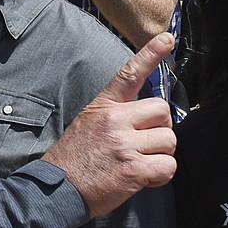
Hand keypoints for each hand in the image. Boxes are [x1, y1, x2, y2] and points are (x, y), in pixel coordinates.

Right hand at [42, 33, 175, 216]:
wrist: (58, 189)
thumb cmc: (74, 158)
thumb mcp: (88, 122)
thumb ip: (117, 114)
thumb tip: (148, 118)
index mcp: (104, 107)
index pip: (130, 73)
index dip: (151, 54)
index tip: (167, 39)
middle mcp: (115, 121)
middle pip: (162, 111)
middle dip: (161, 128)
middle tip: (145, 143)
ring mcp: (125, 145)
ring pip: (169, 140)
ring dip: (161, 154)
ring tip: (141, 162)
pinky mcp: (133, 170)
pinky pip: (168, 166)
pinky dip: (161, 175)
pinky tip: (144, 178)